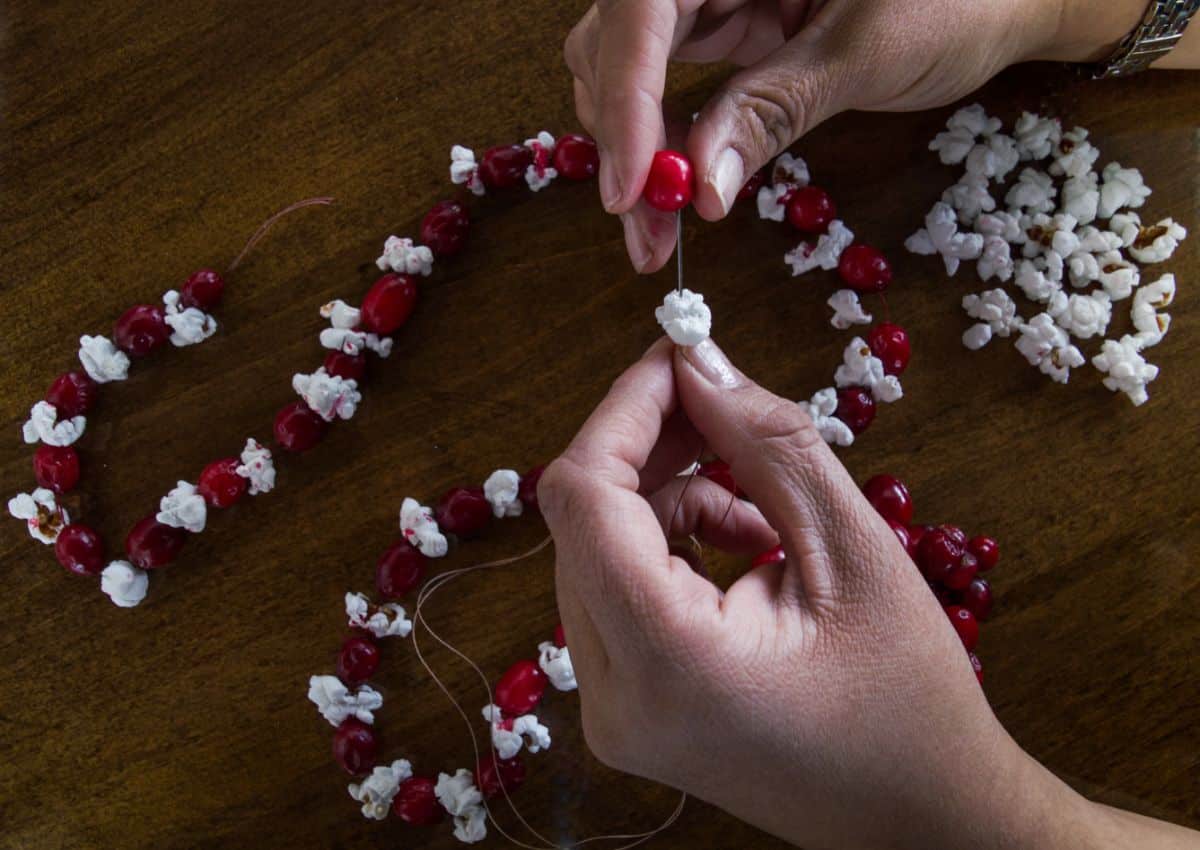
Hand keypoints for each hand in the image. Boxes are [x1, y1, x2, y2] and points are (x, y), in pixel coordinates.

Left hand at [537, 337, 1197, 848]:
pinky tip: (742, 546)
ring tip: (757, 506)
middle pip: (583, 521)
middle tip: (722, 405)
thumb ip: (768, 444)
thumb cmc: (911, 700)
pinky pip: (617, 591)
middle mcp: (611, 696)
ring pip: (597, 550)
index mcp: (665, 662)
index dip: (625, 411)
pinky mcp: (626, 709)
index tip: (681, 356)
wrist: (921, 819)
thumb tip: (699, 362)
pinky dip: (668, 546)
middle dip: (648, 448)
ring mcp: (610, 711)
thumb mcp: (853, 550)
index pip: (585, 498)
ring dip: (666, 499)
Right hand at [565, 0, 1148, 271]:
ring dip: (633, 150)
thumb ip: (772, 110)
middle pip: (618, 40)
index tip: (633, 186)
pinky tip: (675, 192)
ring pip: (627, 68)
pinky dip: (663, 142)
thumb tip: (697, 190)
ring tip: (657, 230)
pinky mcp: (724, 28)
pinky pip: (666, 85)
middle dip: (621, 136)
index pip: (645, 8)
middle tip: (643, 226)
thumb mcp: (865, 52)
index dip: (625, 97)